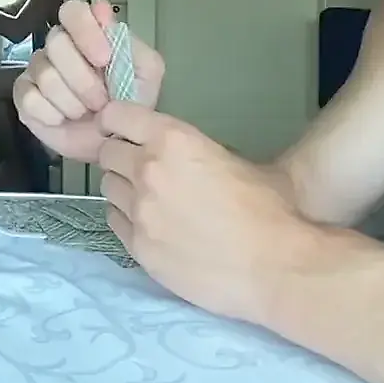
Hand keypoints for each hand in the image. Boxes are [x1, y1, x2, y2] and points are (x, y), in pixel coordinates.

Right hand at [13, 0, 164, 160]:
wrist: (113, 142)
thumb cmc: (128, 103)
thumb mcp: (145, 71)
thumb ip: (127, 41)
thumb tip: (101, 10)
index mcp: (88, 34)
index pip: (73, 11)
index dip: (86, 32)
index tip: (104, 60)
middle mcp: (59, 46)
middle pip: (56, 42)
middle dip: (83, 79)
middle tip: (101, 100)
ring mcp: (38, 69)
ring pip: (45, 74)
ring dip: (72, 101)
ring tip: (86, 112)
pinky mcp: (24, 96)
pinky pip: (29, 98)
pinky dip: (52, 114)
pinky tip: (64, 119)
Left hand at [96, 101, 306, 325]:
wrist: (275, 267)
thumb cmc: (269, 210)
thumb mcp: (237, 161)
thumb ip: (199, 151)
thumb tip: (184, 156)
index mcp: (173, 141)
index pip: (117, 116)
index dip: (116, 122)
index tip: (121, 130)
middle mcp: (147, 171)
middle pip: (108, 153)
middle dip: (122, 156)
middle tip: (143, 170)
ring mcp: (138, 212)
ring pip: (110, 188)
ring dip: (125, 189)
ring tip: (152, 201)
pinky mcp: (137, 248)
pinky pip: (116, 222)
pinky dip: (128, 219)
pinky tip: (153, 226)